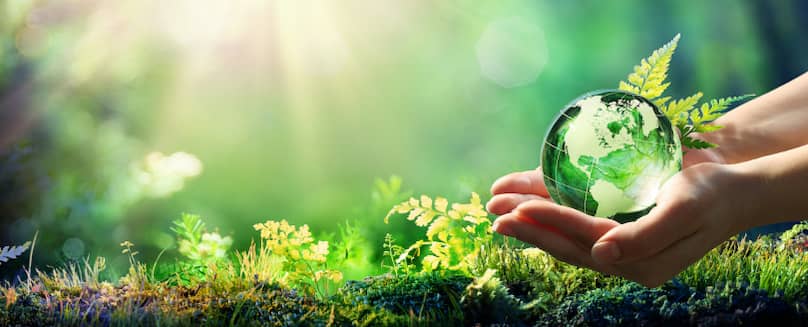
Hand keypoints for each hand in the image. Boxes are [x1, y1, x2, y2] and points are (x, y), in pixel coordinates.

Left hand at [487, 148, 756, 286]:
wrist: (733, 191)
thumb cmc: (711, 196)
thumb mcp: (683, 212)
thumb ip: (644, 236)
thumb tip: (602, 256)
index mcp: (640, 261)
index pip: (585, 240)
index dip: (551, 222)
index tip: (519, 209)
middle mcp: (624, 259)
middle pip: (566, 244)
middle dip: (528, 227)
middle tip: (493, 214)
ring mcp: (618, 247)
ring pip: (566, 237)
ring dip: (532, 222)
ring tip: (498, 209)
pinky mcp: (616, 232)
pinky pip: (576, 226)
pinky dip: (550, 215)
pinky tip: (527, 205)